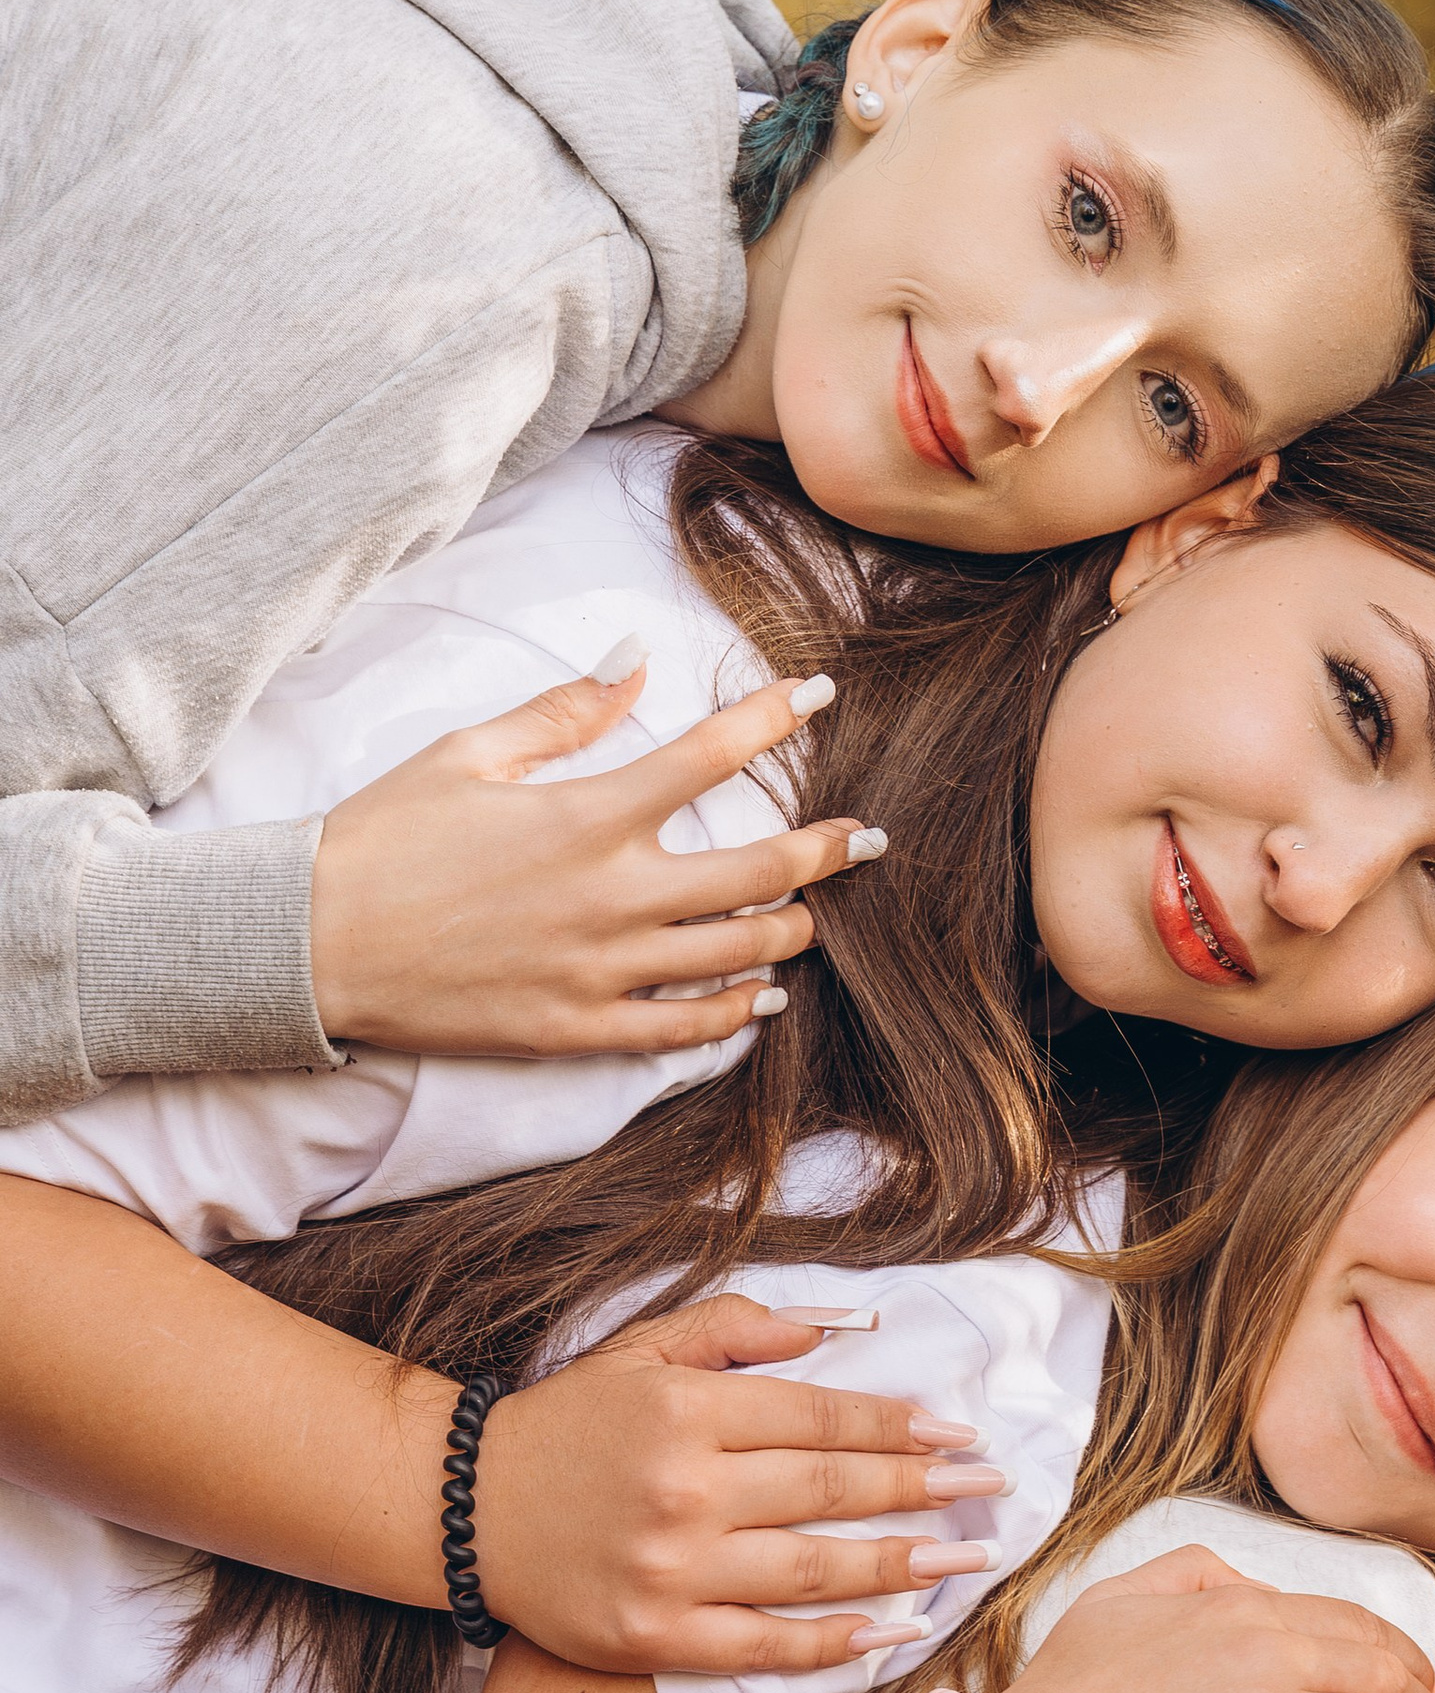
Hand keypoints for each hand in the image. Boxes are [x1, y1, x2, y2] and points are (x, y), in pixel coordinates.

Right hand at [309, 653, 882, 1057]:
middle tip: (869, 837)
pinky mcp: (574, 1029)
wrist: (306, 943)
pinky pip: (680, 1029)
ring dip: (792, 932)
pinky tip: (759, 1000)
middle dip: (829, 849)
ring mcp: (599, 970)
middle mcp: (612, 895)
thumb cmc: (381, 837)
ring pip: (737, 954)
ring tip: (814, 916)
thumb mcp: (468, 753)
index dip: (774, 717)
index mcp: (588, 814)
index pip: (712, 754)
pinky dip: (732, 1014)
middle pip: (760, 871)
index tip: (817, 696)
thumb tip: (637, 662)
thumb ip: (563, 712)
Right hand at [469, 1293, 1004, 1675]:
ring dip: (903, 1563)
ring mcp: (671, 1571)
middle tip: (992, 1489)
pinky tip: (891, 1632)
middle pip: (832, 1489)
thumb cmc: (566, 1425)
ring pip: (813, 1569)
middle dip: (924, 1487)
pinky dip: (832, 1643)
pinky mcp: (653, 1638)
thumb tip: (840, 1328)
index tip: (959, 1432)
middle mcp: (685, 1490)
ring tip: (968, 1556)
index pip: (820, 1417)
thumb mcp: (643, 1352)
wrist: (462, 1511)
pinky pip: (763, 1647)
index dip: (898, 1424)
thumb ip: (738, 1330)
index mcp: (688, 1412)